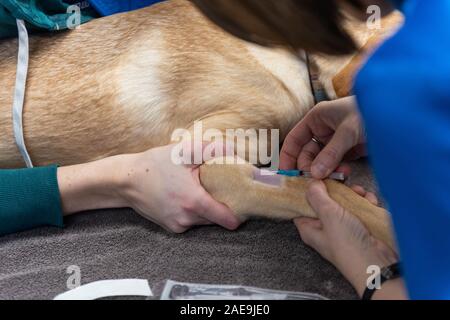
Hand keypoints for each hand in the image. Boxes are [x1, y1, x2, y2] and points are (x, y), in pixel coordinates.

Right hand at [118, 143, 240, 232]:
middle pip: (217, 219)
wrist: (127, 180)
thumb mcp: (185, 151)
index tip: (244, 204)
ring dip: (207, 210)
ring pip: (204, 221)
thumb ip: (213, 150)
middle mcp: (187, 218)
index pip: (227, 219)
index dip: (239, 213)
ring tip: (202, 191)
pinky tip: (186, 198)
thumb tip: (234, 151)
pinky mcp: (172, 228)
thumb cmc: (156, 164)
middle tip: (223, 190)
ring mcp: (178, 225)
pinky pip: (191, 222)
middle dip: (223, 207)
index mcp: (194, 201)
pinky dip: (193, 213)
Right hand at [280, 96, 365, 178]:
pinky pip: (334, 164)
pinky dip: (337, 171)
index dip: (288, 156)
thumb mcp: (348, 132)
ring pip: (321, 161)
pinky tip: (344, 174)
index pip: (294, 139)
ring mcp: (334, 141)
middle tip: (317, 179)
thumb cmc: (371, 112)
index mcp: (316, 119)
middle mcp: (322, 130)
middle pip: (307, 153)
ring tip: (338, 175)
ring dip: (326, 170)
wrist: (399, 114)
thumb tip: (314, 174)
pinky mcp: (347, 151)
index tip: (286, 174)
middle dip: (311, 167)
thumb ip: (331, 153)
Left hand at [295, 181, 405, 298]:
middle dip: (335, 190)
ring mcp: (344, 226)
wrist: (380, 263)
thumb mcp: (329, 215)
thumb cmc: (349, 245)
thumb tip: (310, 183)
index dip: (306, 190)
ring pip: (344, 202)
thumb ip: (318, 197)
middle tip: (341, 181)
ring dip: (353, 195)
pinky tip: (370, 201)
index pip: (301, 205)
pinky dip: (365, 202)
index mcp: (310, 228)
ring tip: (359, 193)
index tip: (313, 176)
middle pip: (324, 200)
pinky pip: (360, 207)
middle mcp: (325, 227)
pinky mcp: (361, 225)